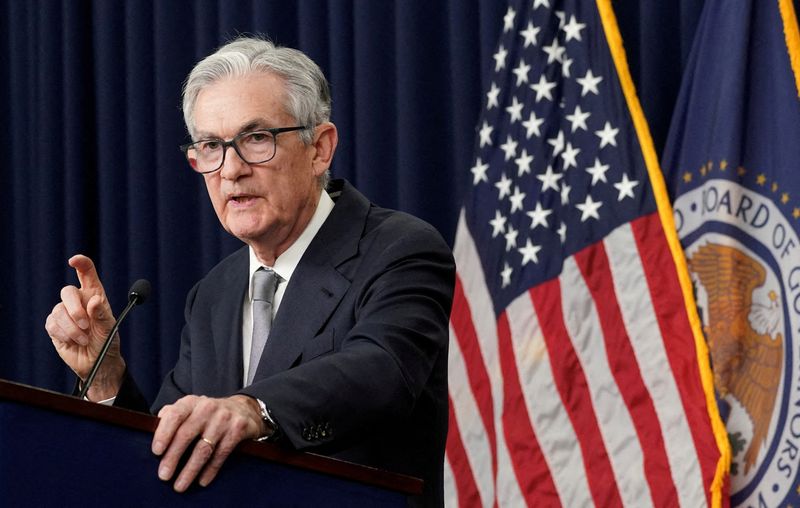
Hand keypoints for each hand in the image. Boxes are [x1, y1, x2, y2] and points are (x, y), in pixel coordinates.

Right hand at [44, 254, 123, 399]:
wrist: (97, 363)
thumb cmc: (107, 343)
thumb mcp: (109, 329)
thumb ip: (102, 315)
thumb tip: (94, 300)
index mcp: (95, 295)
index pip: (87, 273)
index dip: (81, 263)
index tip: (74, 261)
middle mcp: (78, 301)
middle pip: (67, 292)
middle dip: (75, 309)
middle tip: (86, 325)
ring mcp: (64, 313)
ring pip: (58, 311)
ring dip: (72, 328)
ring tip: (84, 339)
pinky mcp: (54, 326)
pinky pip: (52, 324)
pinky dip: (64, 334)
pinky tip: (73, 341)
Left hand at [152, 394, 267, 491]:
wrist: (244, 409)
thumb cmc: (209, 414)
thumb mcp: (191, 408)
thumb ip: (172, 415)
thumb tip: (152, 427)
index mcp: (191, 402)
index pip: (174, 415)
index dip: (164, 433)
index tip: (156, 451)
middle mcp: (207, 407)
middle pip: (186, 434)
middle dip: (173, 457)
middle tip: (164, 475)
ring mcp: (224, 418)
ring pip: (203, 448)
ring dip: (190, 470)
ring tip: (180, 485)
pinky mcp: (238, 429)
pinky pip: (221, 454)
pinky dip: (210, 470)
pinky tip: (202, 480)